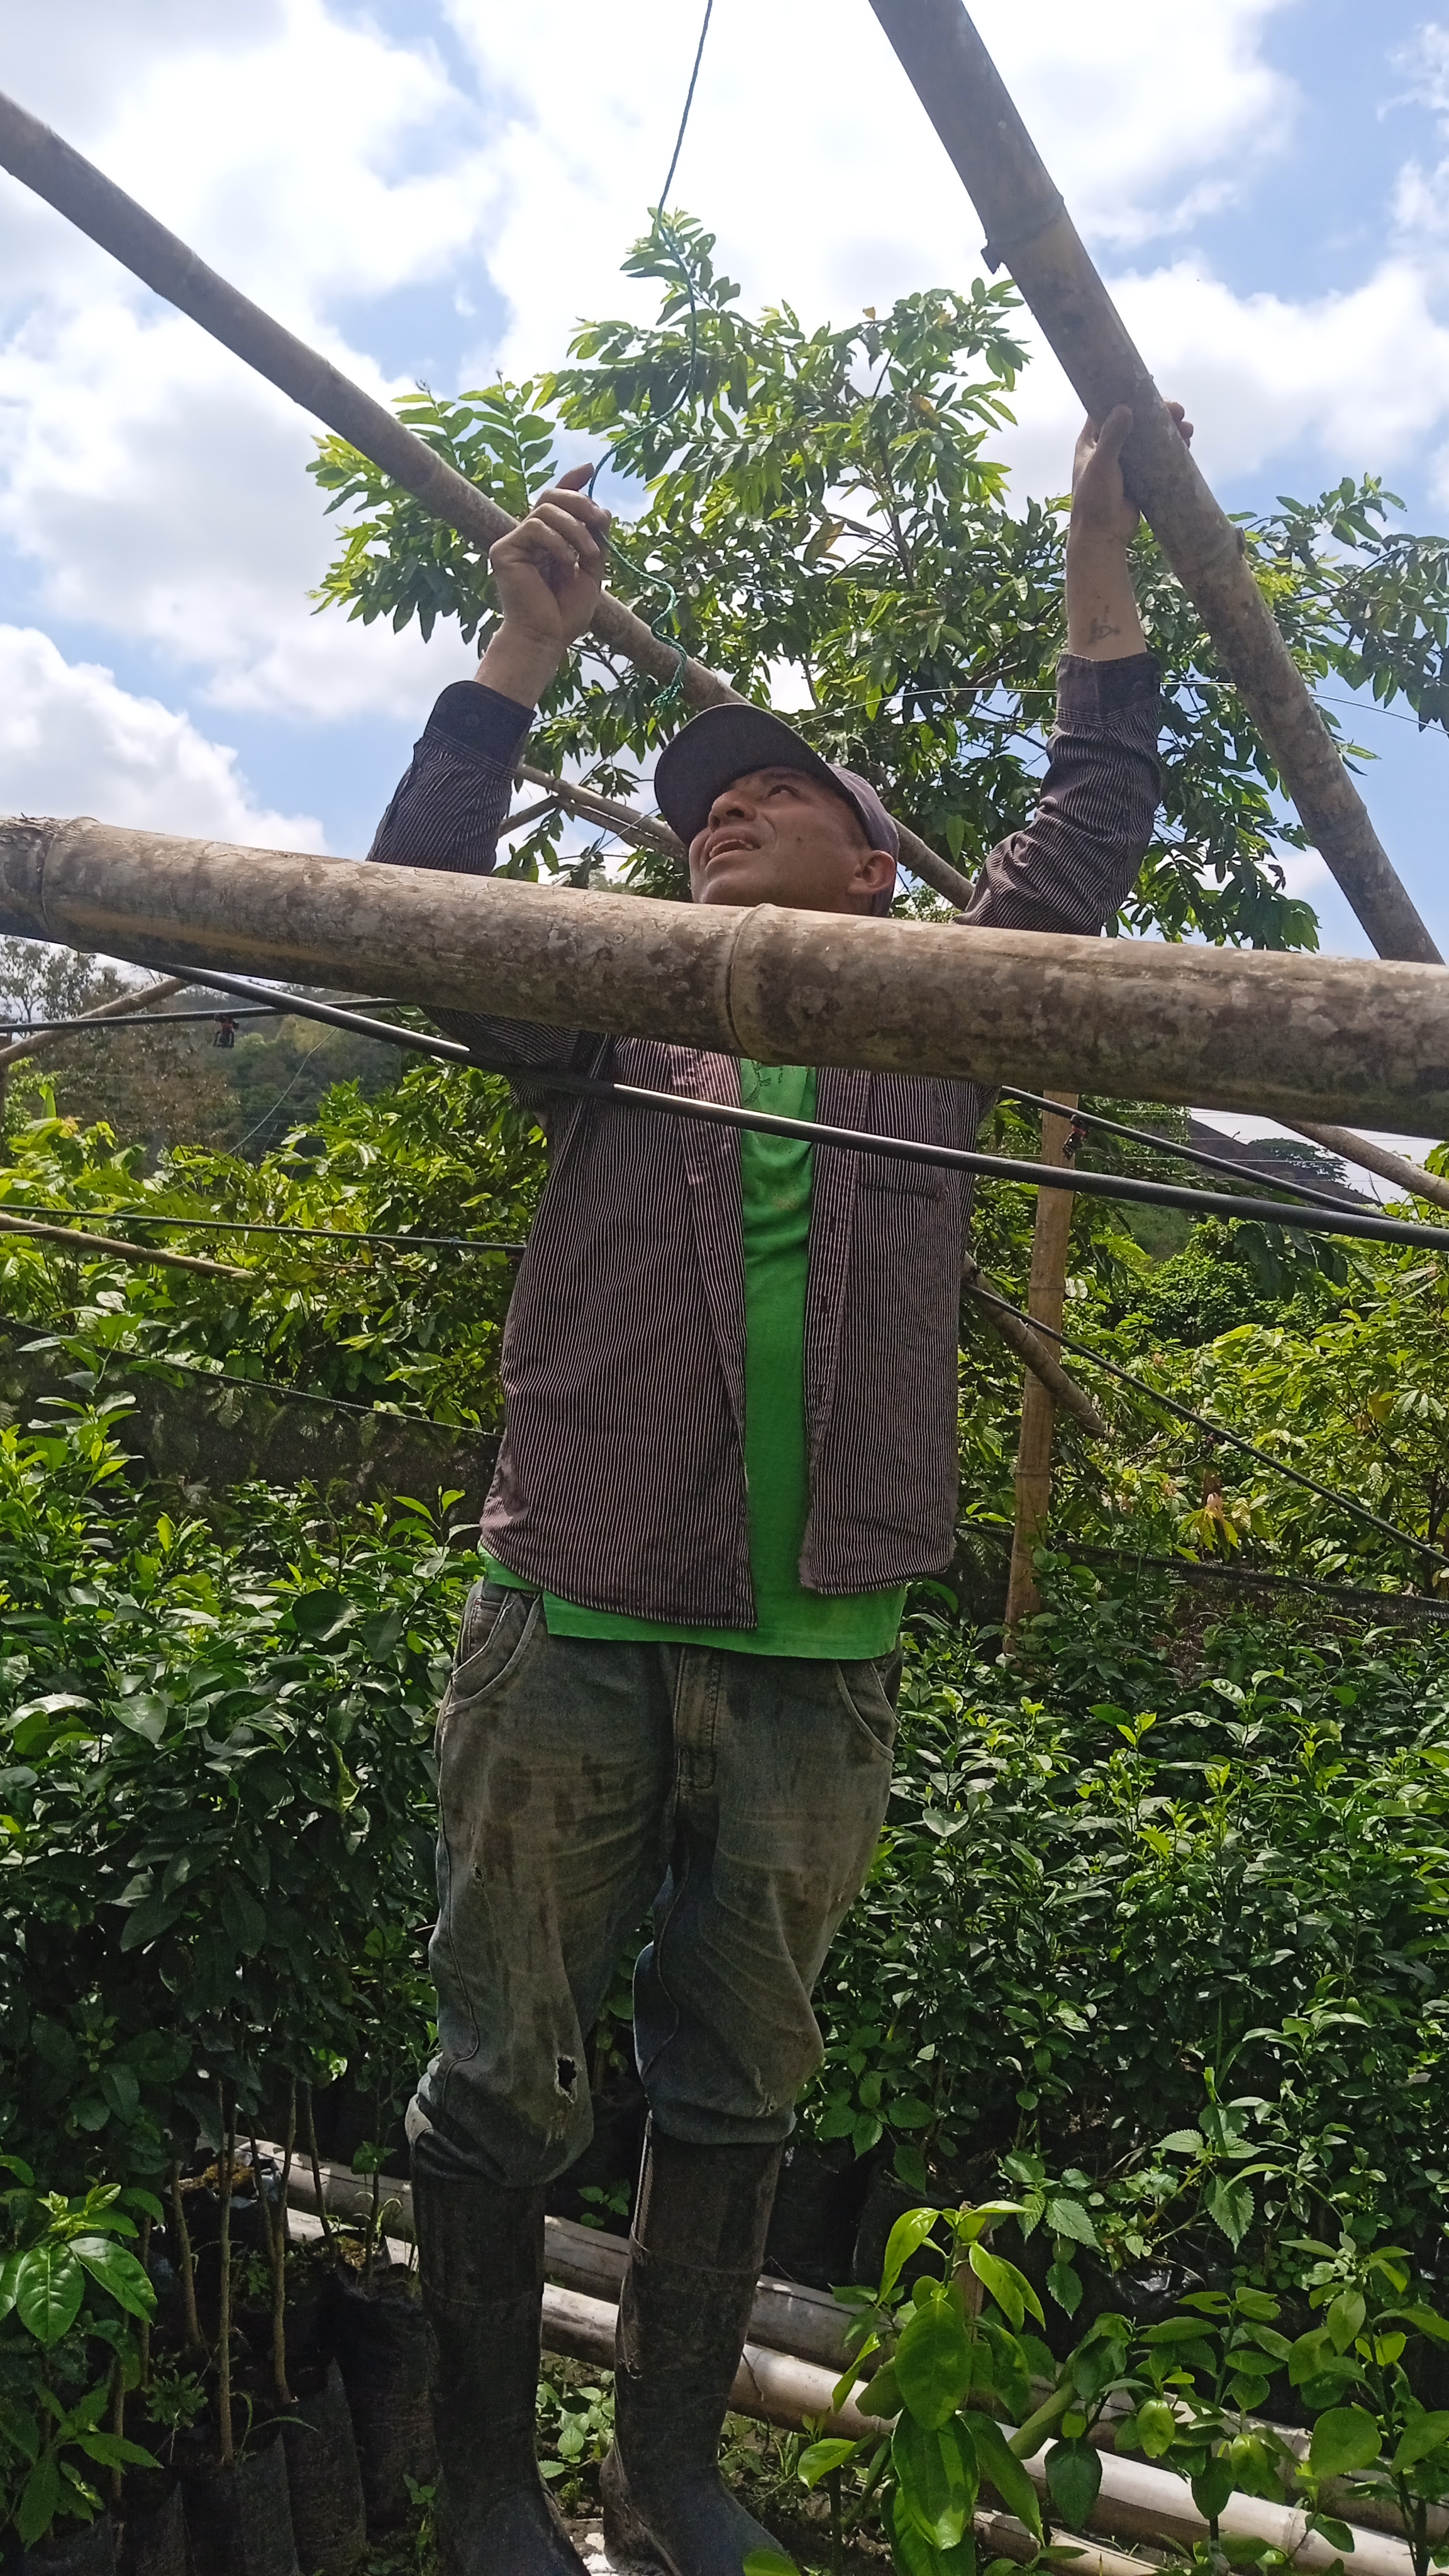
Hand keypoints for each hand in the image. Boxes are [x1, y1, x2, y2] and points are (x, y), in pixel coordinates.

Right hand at [477, 464, 610, 705]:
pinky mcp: (504, 550)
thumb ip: (596, 539)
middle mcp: (528, 537)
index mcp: (548, 540)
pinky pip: (534, 528)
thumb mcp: (592, 569)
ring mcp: (514, 542)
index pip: (557, 502)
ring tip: (590, 556)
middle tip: (600, 520)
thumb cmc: (566, 612)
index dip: (572, 482)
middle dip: (580, 503)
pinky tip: (567, 564)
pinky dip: (558, 543)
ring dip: (575, 529)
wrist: (547, 637)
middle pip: (551, 497)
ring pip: (545, 509)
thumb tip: (603, 510)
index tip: (590, 468)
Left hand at [1070, 400, 1192, 546]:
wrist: (1102, 536)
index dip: (1129, 394)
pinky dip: (1172, 448)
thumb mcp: (1101, 466)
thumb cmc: (1094, 501)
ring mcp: (1126, 462)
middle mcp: (1108, 448)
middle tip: (1179, 410)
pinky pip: (1158, 456)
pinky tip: (1187, 444)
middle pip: (1137, 420)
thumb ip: (1112, 437)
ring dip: (1170, 430)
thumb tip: (1125, 407)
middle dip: (1159, 413)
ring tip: (1188, 429)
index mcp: (1092, 441)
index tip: (1152, 385)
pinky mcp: (1140, 476)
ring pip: (1150, 437)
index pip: (1109, 407)